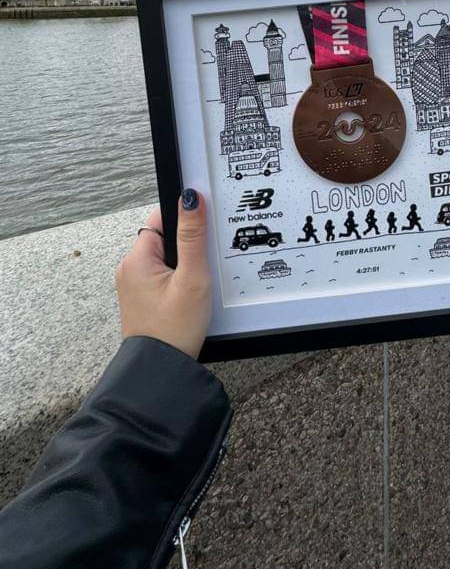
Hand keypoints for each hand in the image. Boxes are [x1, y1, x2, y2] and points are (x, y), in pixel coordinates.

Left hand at [116, 190, 210, 359]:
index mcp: (136, 258)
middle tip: (202, 267)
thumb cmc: (174, 329)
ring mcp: (133, 284)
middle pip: (164, 237)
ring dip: (183, 265)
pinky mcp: (141, 297)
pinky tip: (188, 296)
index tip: (203, 231)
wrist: (160, 370)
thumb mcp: (192, 278)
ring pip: (165, 257)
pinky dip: (177, 279)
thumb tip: (191, 197)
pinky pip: (162, 275)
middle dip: (187, 246)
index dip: (184, 220)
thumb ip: (193, 236)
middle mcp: (129, 268)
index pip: (162, 218)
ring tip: (195, 285)